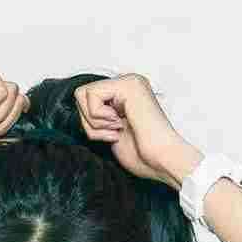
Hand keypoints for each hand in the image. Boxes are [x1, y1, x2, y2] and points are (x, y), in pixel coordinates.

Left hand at [73, 74, 196, 186]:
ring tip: (118, 130)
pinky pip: (91, 96)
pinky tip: (119, 126)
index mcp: (124, 94)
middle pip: (81, 95)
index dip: (90, 123)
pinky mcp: (127, 86)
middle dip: (89, 122)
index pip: (86, 99)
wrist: (163, 160)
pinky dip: (98, 118)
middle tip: (114, 133)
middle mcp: (127, 84)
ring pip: (82, 94)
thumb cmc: (143, 155)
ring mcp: (128, 82)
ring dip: (95, 122)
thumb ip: (97, 119)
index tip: (113, 136)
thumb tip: (78, 110)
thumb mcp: (111, 133)